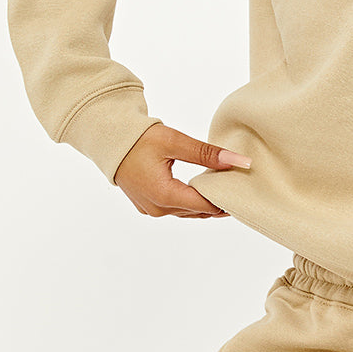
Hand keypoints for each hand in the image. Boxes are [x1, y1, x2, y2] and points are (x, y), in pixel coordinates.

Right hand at [113, 123, 250, 217]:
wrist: (111, 140)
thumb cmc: (140, 139)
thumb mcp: (176, 142)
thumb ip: (207, 153)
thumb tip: (239, 162)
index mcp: (164, 195)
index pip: (205, 205)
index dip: (225, 199)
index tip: (242, 190)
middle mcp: (157, 208)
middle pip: (197, 211)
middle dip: (218, 202)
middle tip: (238, 189)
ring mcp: (151, 209)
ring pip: (187, 212)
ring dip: (205, 204)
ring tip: (224, 190)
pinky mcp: (147, 205)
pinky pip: (176, 209)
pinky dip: (191, 202)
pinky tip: (203, 191)